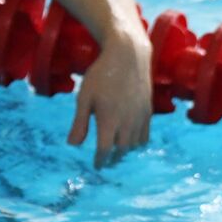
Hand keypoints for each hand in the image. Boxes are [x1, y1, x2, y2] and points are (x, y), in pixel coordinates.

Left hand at [67, 30, 151, 167]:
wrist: (128, 55)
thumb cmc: (101, 75)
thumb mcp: (84, 98)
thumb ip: (79, 123)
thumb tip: (73, 145)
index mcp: (109, 120)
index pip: (105, 149)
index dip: (100, 160)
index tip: (95, 166)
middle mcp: (128, 121)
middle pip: (121, 150)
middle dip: (112, 159)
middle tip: (105, 163)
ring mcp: (140, 116)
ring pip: (135, 144)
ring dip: (125, 151)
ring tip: (116, 154)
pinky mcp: (148, 110)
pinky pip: (146, 134)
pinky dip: (138, 142)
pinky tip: (130, 141)